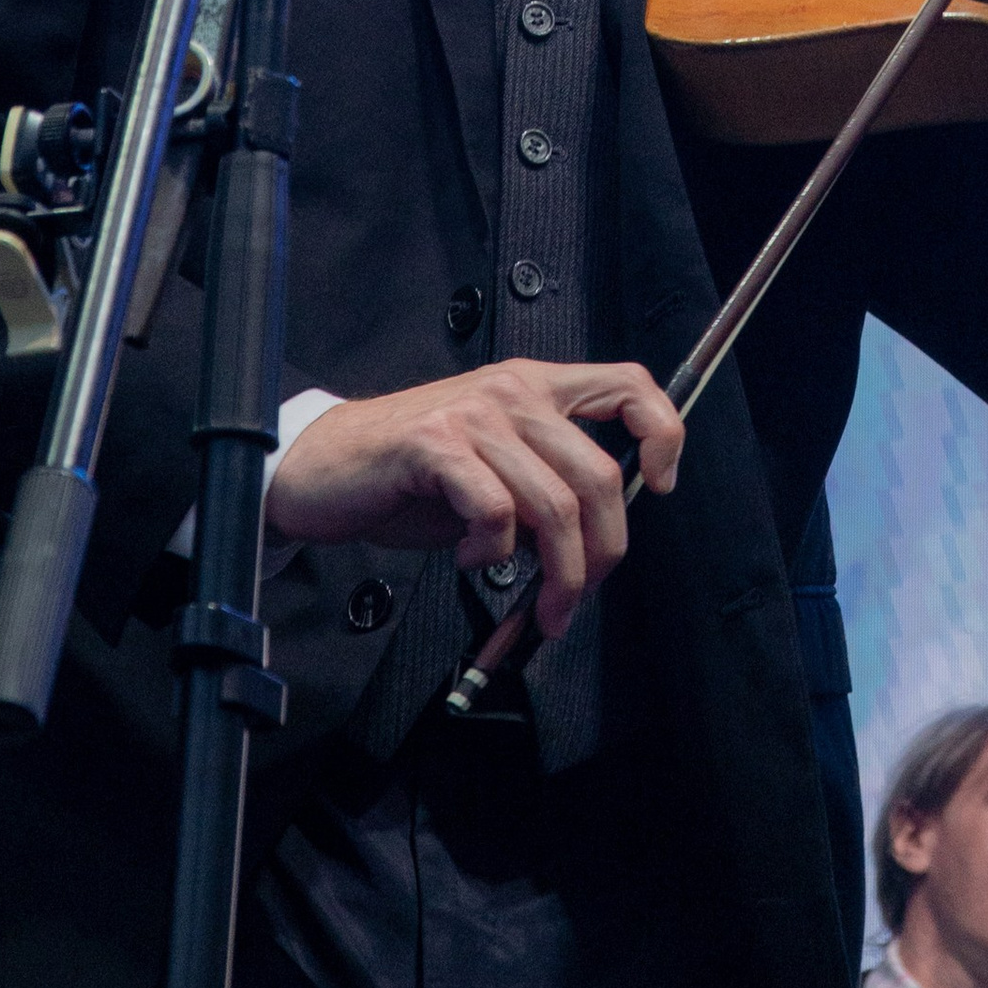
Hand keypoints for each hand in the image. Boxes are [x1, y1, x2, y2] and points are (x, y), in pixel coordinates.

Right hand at [264, 358, 682, 639]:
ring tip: (533, 601)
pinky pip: (496, 511)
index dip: (663, 433)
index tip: (662, 486)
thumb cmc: (410, 475)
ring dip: (555, 573)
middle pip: (601, 474)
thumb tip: (597, 542)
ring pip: (555, 505)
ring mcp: (475, 414)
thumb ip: (547, 485)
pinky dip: (491, 552)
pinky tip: (468, 558)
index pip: (629, 385)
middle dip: (602, 554)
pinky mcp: (435, 445)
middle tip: (576, 597)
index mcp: (536, 387)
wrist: (323, 467)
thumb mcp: (495, 466)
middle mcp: (513, 390)